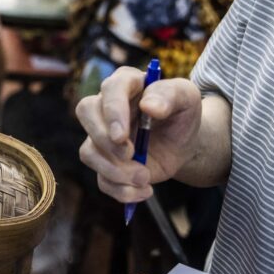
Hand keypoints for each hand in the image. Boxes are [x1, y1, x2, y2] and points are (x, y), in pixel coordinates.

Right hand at [75, 71, 202, 202]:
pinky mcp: (105, 161)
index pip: (110, 89)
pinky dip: (122, 190)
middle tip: (131, 155)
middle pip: (86, 113)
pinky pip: (101, 179)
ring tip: (145, 177)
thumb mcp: (187, 99)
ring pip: (88, 152)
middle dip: (105, 140)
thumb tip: (149, 106)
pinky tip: (145, 190)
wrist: (183, 143)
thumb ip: (171, 95)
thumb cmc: (182, 114)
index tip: (121, 136)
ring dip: (114, 171)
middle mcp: (107, 106)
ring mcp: (101, 135)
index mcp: (127, 83)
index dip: (112, 112)